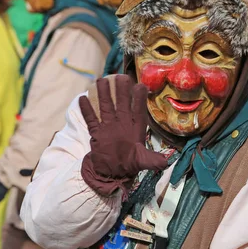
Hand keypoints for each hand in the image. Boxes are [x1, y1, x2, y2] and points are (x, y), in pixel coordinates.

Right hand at [79, 76, 167, 195]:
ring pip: (106, 106)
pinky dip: (87, 110)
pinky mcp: (97, 133)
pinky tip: (82, 99)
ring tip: (101, 80)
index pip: (138, 110)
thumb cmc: (131, 164)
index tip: (141, 86)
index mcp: (136, 127)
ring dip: (103, 94)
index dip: (139, 98)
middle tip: (121, 76)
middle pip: (122, 103)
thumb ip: (153, 160)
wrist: (113, 172)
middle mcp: (123, 123)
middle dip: (121, 90)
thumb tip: (165, 163)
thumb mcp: (143, 161)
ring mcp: (109, 126)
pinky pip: (91, 119)